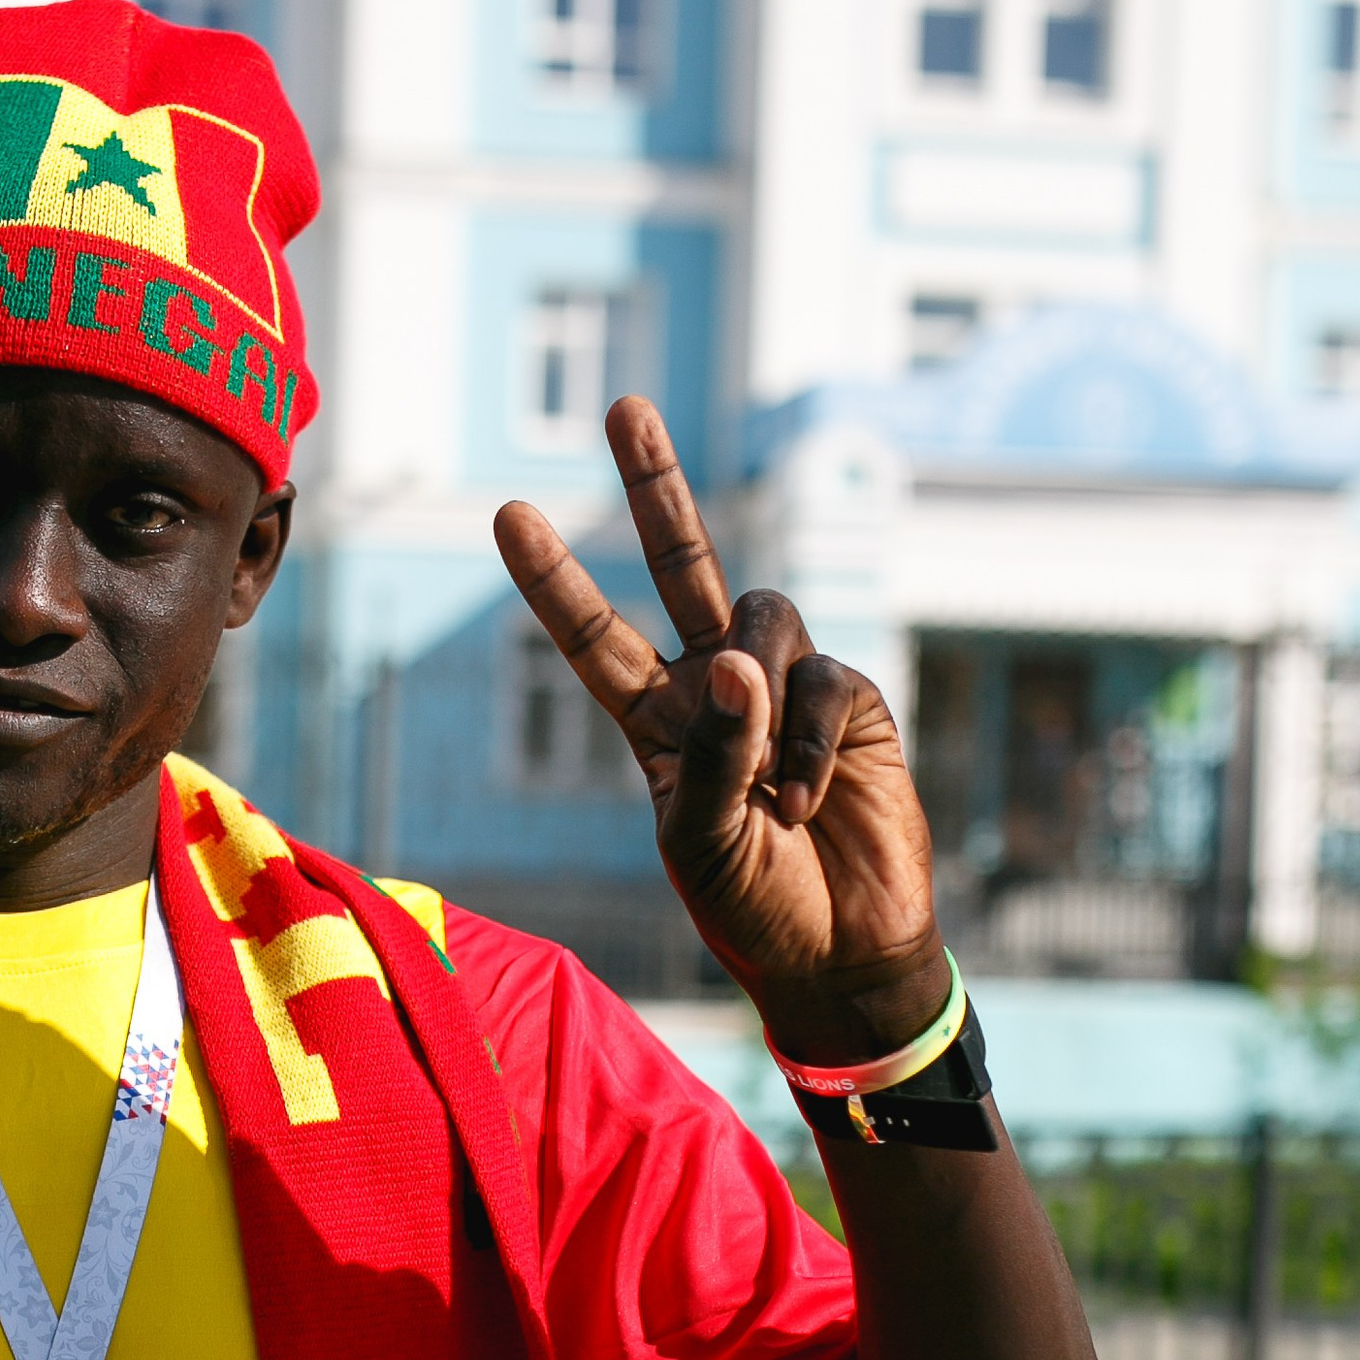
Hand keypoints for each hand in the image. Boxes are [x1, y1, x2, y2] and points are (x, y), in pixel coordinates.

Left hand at [494, 397, 947, 1064]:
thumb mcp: (703, 841)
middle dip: (656, 484)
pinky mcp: (849, 701)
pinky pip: (820, 682)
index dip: (556, 579)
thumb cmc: (755, 908)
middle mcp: (715, 688)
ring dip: (758, 691)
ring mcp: (785, 687)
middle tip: (623, 406)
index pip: (593, 639)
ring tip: (768, 792)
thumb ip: (713, 755)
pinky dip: (804, 746)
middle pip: (682, 563)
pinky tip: (803, 806)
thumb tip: (737, 663)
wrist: (840, 952)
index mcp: (655, 724)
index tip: (510, 514)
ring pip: (762, 616)